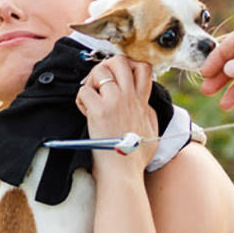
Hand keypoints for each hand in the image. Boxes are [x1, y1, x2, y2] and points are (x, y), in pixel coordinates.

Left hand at [75, 55, 156, 172]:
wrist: (123, 171)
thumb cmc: (136, 157)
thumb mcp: (153, 130)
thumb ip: (150, 112)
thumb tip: (146, 103)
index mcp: (142, 101)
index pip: (143, 67)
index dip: (130, 65)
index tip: (119, 77)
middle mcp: (129, 97)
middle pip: (119, 61)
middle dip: (106, 66)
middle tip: (100, 82)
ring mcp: (114, 102)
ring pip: (99, 71)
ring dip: (90, 81)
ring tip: (90, 96)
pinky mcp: (98, 111)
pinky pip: (84, 91)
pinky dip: (81, 99)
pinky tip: (85, 111)